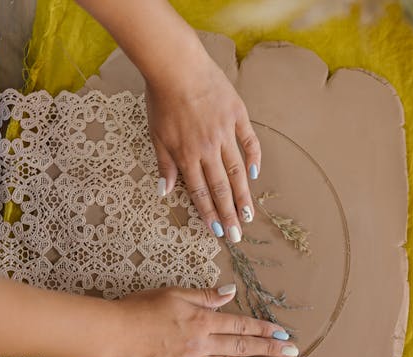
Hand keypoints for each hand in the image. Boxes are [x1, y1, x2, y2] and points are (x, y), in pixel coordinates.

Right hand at [107, 285, 296, 356]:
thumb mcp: (176, 293)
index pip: (241, 324)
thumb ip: (206, 295)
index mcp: (203, 319)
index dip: (263, 329)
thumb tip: (231, 292)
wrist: (115, 331)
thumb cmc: (143, 307)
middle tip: (291, 353)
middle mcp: (201, 343)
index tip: (282, 333)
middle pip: (241, 346)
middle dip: (268, 349)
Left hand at [146, 52, 260, 242]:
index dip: (209, 214)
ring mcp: (225, 132)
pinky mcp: (237, 115)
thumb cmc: (161, 98)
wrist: (176, 65)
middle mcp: (208, 148)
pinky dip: (254, 158)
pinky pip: (249, 141)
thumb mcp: (156, 134)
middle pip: (221, 188)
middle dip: (229, 215)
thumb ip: (164, 164)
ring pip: (237, 171)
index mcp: (186, 155)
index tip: (217, 232)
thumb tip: (165, 192)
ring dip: (243, 195)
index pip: (200, 192)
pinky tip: (255, 175)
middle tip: (237, 236)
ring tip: (250, 215)